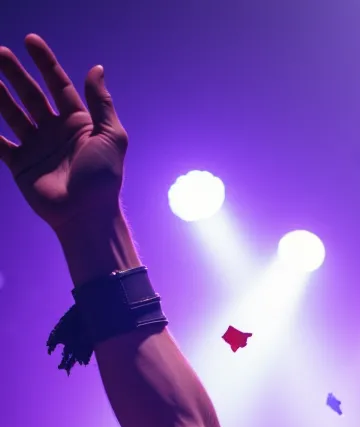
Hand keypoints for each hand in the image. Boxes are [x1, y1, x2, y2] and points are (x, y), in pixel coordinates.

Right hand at [0, 34, 126, 233]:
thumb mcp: (111, 137)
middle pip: (31, 94)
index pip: (59, 85)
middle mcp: (55, 131)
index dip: (45, 62)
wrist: (85, 216)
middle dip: (14, 73)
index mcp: (78, 123)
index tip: (31, 40)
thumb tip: (96, 69)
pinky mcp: (21, 165)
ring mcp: (37, 147)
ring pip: (12, 113)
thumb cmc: (102, 178)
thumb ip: (101, 103)